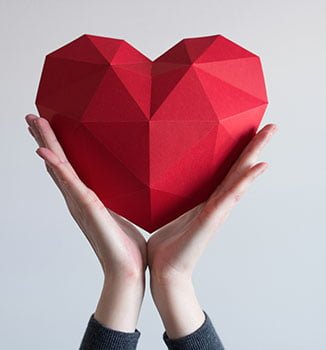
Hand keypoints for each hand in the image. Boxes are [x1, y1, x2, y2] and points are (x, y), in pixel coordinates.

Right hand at [25, 114, 146, 331]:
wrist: (127, 271)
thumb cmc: (126, 246)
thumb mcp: (124, 213)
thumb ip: (120, 199)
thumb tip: (128, 188)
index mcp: (87, 198)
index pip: (69, 166)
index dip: (57, 147)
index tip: (50, 127)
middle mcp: (78, 199)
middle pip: (58, 162)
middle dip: (45, 139)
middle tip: (33, 116)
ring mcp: (80, 203)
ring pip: (59, 167)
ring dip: (46, 144)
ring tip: (33, 121)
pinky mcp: (89, 209)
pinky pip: (70, 184)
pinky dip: (56, 167)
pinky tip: (44, 152)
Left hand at [147, 123, 277, 338]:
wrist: (165, 272)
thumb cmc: (166, 246)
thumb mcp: (166, 214)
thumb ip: (169, 199)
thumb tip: (154, 185)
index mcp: (206, 200)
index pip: (226, 171)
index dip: (239, 152)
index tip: (249, 131)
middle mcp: (216, 203)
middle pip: (239, 170)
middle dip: (255, 147)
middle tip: (272, 125)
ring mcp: (216, 212)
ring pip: (240, 178)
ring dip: (255, 156)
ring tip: (270, 133)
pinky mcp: (210, 221)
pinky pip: (229, 197)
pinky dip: (245, 181)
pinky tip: (258, 166)